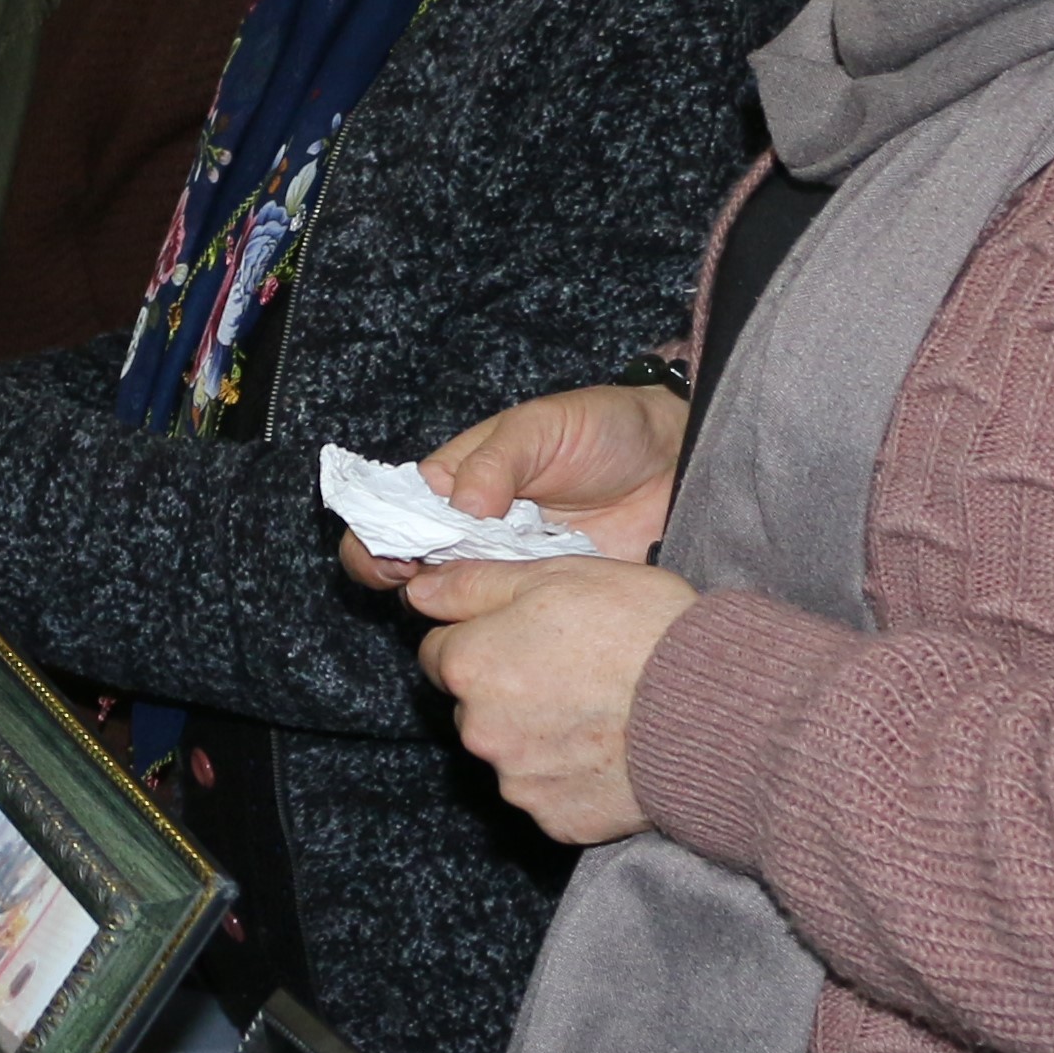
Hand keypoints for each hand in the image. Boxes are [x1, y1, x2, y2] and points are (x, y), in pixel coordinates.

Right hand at [332, 384, 687, 600]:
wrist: (676, 464)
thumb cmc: (603, 429)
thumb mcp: (543, 426)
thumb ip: (496, 460)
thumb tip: (458, 508)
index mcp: (453, 481)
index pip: (390, 513)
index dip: (377, 537)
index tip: (393, 554)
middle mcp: (469, 529)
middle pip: (409, 565)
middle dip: (401, 579)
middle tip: (422, 583)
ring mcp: (505, 568)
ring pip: (454, 601)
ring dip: (453, 608)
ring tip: (472, 604)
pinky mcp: (543, 598)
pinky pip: (509, 621)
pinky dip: (503, 626)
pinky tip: (514, 623)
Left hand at [410, 559, 698, 845]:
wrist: (714, 711)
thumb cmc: (641, 630)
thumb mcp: (557, 576)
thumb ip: (476, 584)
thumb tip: (418, 591)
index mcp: (471, 664)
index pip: (441, 651)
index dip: (484, 638)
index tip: (527, 636)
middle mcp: (480, 729)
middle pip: (473, 706)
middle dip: (508, 689)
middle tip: (573, 671)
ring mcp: (517, 781)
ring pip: (510, 751)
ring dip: (538, 734)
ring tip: (602, 711)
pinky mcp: (556, 820)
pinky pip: (549, 794)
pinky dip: (570, 776)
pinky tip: (611, 751)